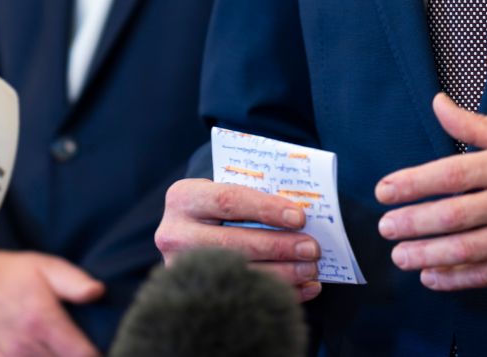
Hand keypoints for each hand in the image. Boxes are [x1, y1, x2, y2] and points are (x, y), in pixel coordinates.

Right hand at [0, 250, 102, 356]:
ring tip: (57, 347)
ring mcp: (8, 356)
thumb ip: (75, 282)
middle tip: (75, 345)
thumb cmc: (14, 273)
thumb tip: (98, 292)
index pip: (80, 354)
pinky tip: (38, 352)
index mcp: (42, 319)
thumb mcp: (48, 266)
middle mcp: (24, 343)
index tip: (99, 349)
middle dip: (74, 356)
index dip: (95, 354)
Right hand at [155, 178, 324, 301]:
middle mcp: (175, 235)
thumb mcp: (228, 189)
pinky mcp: (194, 295)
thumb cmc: (223, 206)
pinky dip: (279, 293)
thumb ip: (256, 194)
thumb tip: (302, 210)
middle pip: (233, 242)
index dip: (265, 209)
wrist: (192, 230)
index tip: (299, 217)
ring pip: (238, 274)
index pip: (228, 200)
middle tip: (311, 248)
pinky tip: (304, 288)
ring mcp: (181, 269)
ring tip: (311, 269)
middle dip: (278, 246)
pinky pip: (242, 297)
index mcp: (183, 198)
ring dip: (282, 273)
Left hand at [374, 93, 486, 291]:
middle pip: (456, 214)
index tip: (385, 190)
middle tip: (385, 227)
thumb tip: (437, 104)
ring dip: (427, 254)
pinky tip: (433, 276)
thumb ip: (478, 126)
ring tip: (400, 255)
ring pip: (469, 249)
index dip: (414, 183)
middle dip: (413, 222)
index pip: (454, 172)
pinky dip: (457, 278)